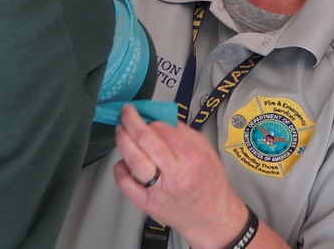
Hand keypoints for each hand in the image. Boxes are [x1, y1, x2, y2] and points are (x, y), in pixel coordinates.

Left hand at [113, 105, 247, 248]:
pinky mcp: (148, 203)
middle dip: (130, 121)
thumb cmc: (211, 186)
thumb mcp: (207, 151)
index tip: (144, 114)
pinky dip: (120, 168)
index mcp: (192, 157)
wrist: (213, 220)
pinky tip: (123, 162)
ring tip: (121, 131)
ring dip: (122, 140)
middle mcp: (175, 173)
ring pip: (133, 159)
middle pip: (145, 139)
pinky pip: (125, 183)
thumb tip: (162, 118)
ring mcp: (160, 190)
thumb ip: (185, 133)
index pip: (163, 128)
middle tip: (126, 113)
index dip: (150, 118)